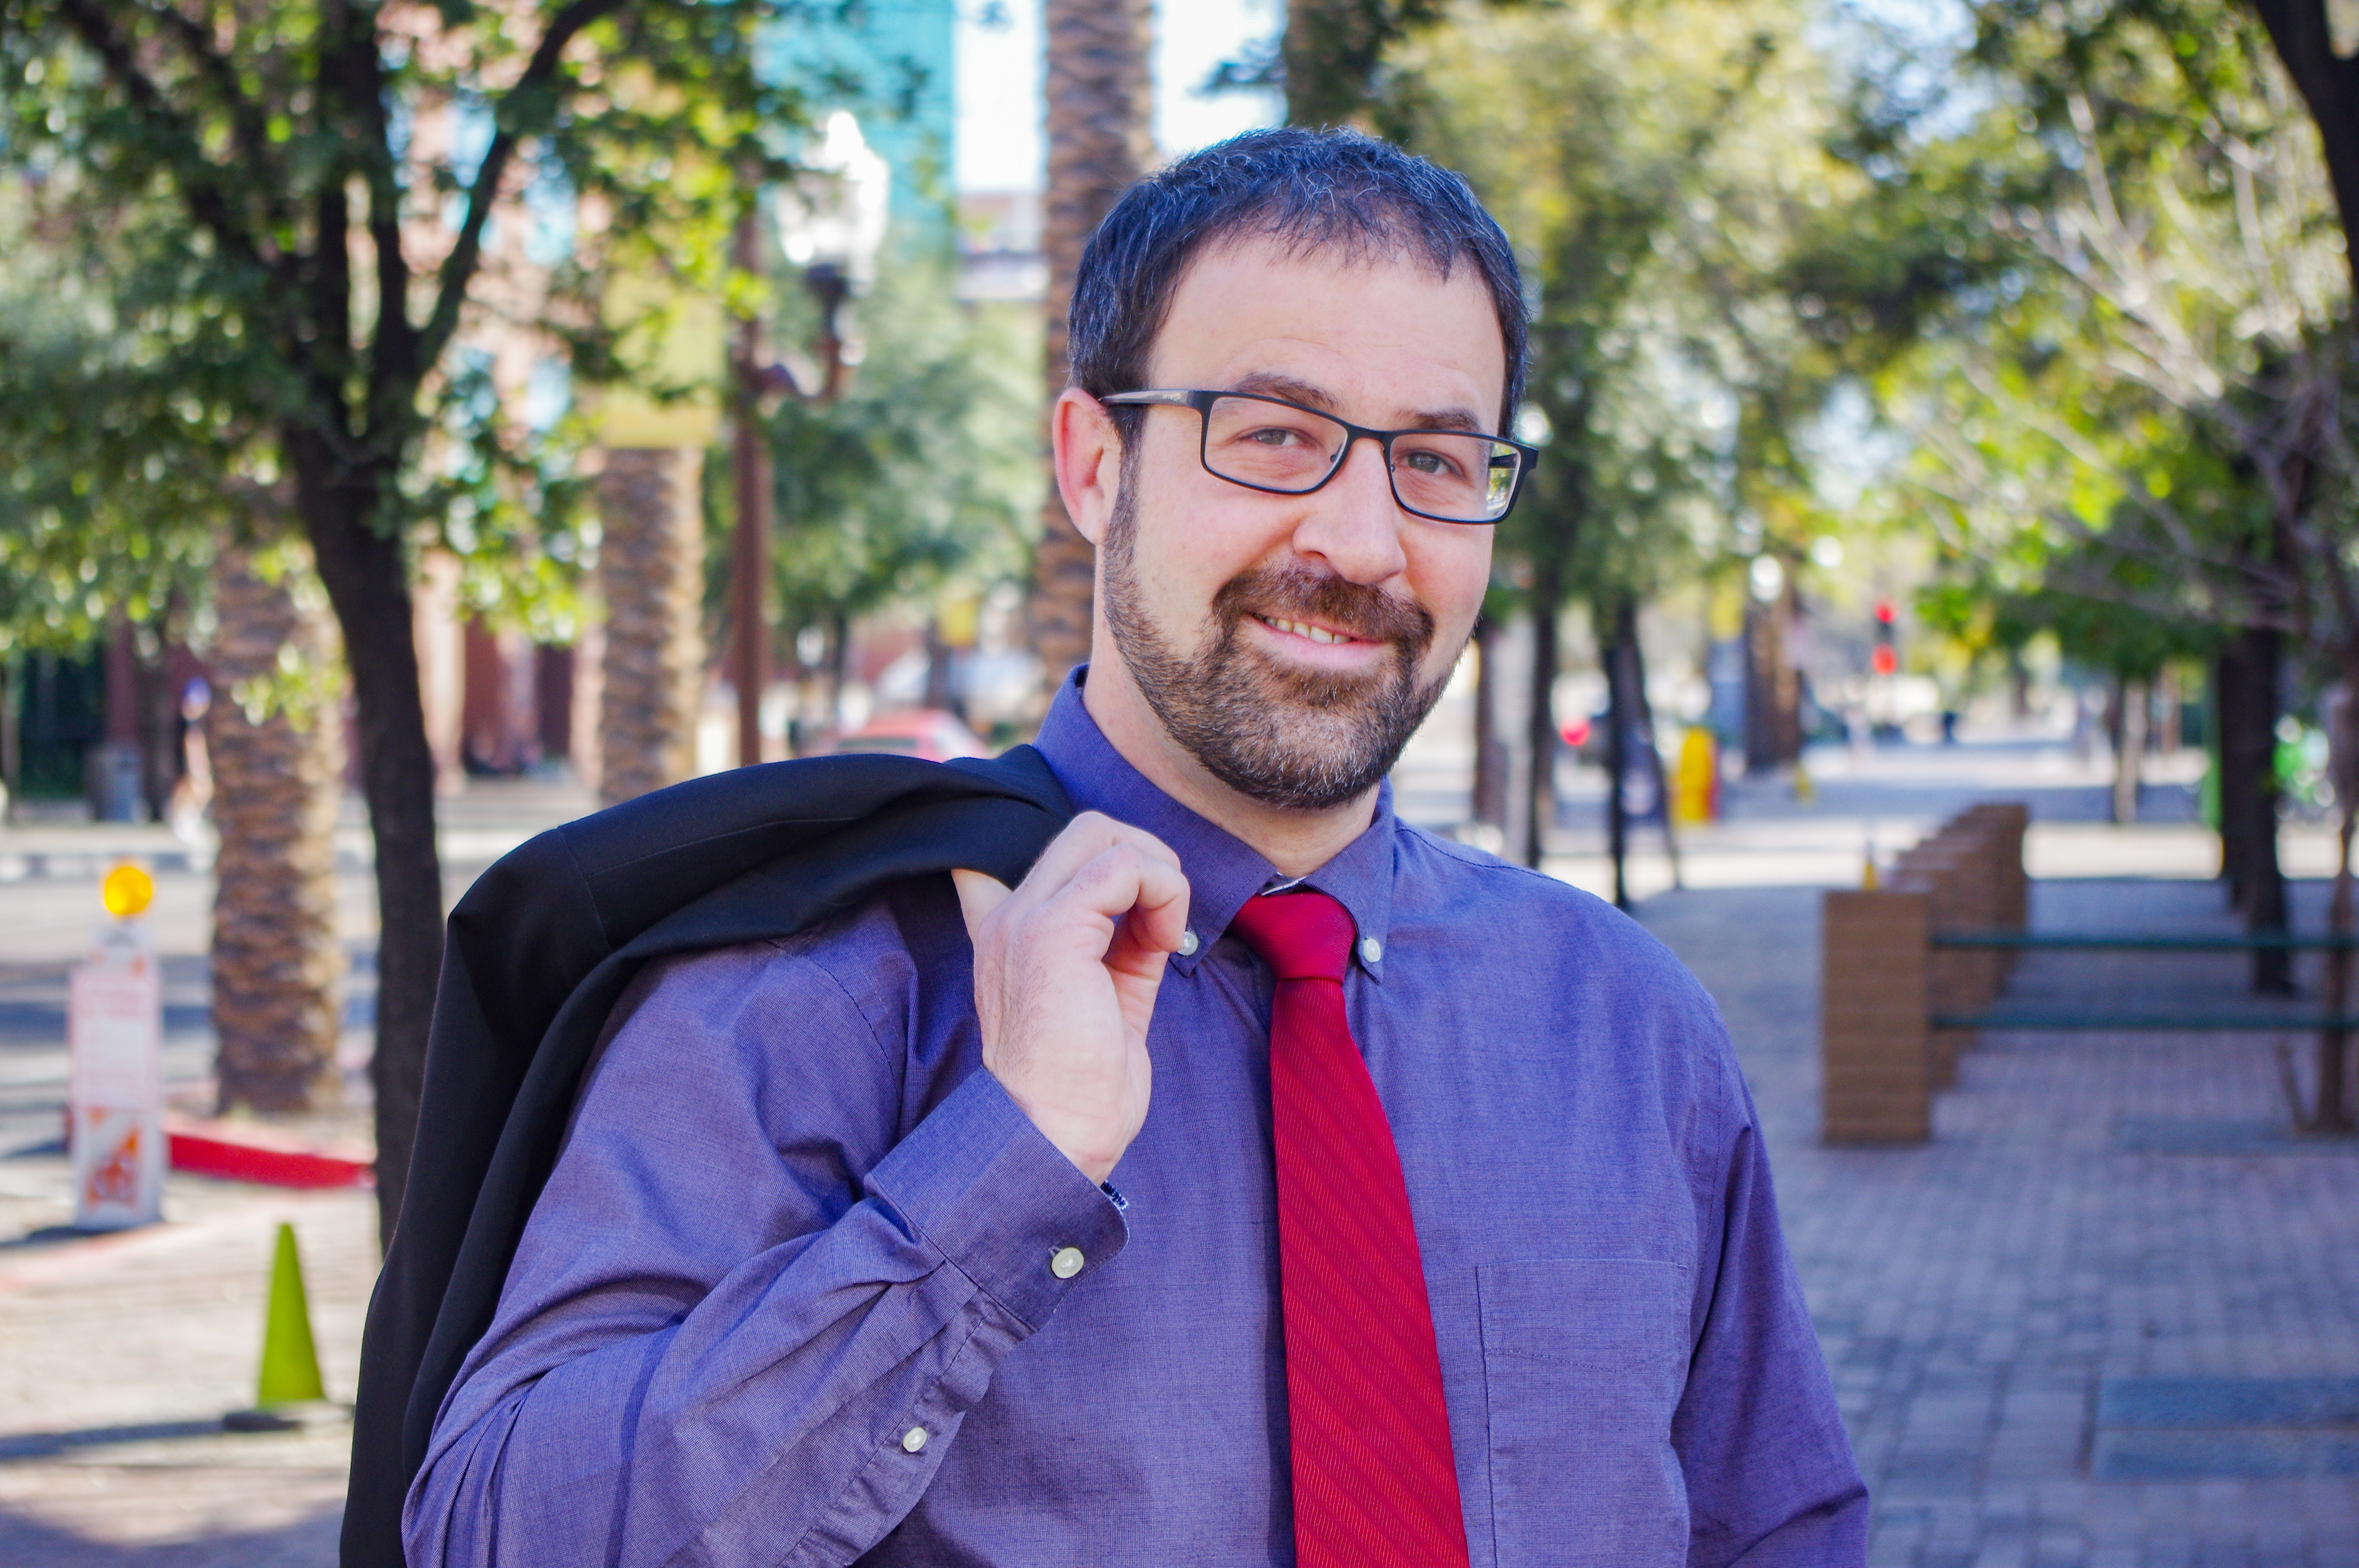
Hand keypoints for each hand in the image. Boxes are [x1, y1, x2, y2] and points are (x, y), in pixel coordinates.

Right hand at [953, 813, 1190, 1183]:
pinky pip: (1124, 866)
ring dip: (1159, 875)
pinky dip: (1164, 891)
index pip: (1029, 849)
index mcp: (1010, 931)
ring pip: (1102, 834)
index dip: (1104, 863)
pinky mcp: (1053, 930)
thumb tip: (1156, 902)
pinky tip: (1165, 943)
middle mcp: (1007, 915)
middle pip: (1086, 830)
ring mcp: (1024, 918)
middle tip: (1165, 920)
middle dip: (1147, 860)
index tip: (1140, 909)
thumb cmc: (1081, 1085)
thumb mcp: (1105, 995)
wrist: (1053, 1136)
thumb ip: (1119, 941)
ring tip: (1164, 935)